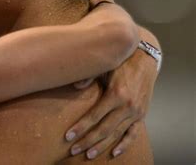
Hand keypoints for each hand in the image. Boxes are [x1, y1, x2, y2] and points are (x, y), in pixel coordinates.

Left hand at [65, 27, 159, 158]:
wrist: (145, 59)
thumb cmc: (120, 61)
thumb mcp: (104, 66)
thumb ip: (89, 76)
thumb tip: (74, 86)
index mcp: (116, 95)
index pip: (94, 117)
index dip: (80, 128)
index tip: (68, 137)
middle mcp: (127, 106)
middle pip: (103, 129)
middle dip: (87, 141)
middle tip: (73, 150)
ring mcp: (136, 112)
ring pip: (116, 134)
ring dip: (102, 146)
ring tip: (88, 155)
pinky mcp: (142, 114)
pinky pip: (133, 133)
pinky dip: (125, 144)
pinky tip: (114, 152)